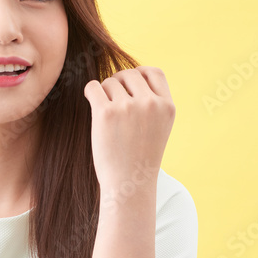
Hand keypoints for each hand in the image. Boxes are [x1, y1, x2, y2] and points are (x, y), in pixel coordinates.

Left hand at [83, 66, 175, 194]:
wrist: (129, 185)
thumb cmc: (140, 157)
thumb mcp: (159, 127)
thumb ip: (153, 102)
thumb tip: (133, 75)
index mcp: (167, 106)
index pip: (154, 72)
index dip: (139, 74)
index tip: (129, 85)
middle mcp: (150, 104)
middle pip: (129, 74)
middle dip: (119, 84)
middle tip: (113, 102)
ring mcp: (128, 107)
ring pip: (110, 82)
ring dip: (105, 93)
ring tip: (107, 115)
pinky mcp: (106, 113)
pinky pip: (93, 87)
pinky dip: (90, 92)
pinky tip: (92, 102)